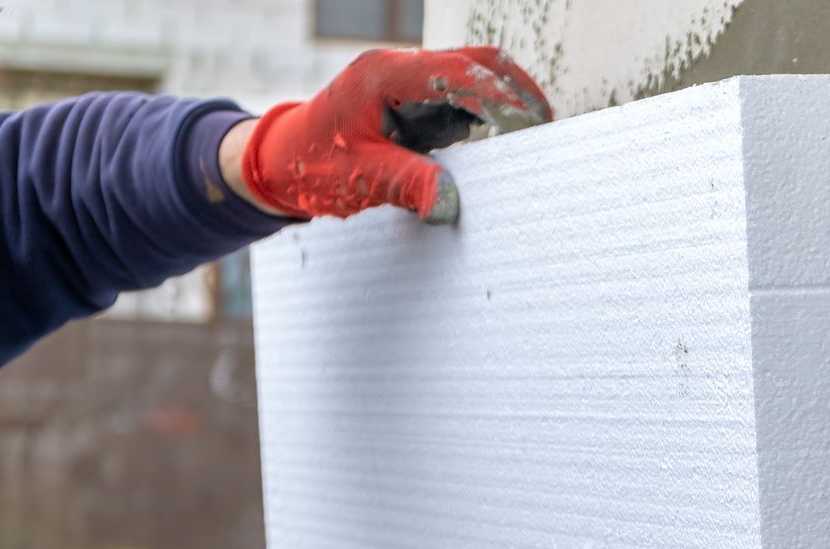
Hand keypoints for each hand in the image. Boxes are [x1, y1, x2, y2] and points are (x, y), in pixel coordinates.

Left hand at [223, 47, 551, 224]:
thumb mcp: (362, 179)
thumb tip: (450, 206)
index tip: (534, 121)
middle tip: (548, 124)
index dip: (499, 96)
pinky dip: (489, 117)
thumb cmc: (313, 165)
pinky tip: (507, 142)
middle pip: (473, 61)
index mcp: (382, 76)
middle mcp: (398, 69)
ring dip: (505, 101)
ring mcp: (408, 82)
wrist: (281, 160)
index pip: (454, 74)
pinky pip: (462, 100)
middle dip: (515, 88)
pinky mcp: (415, 101)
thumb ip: (409, 186)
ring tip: (537, 134)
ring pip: (472, 76)